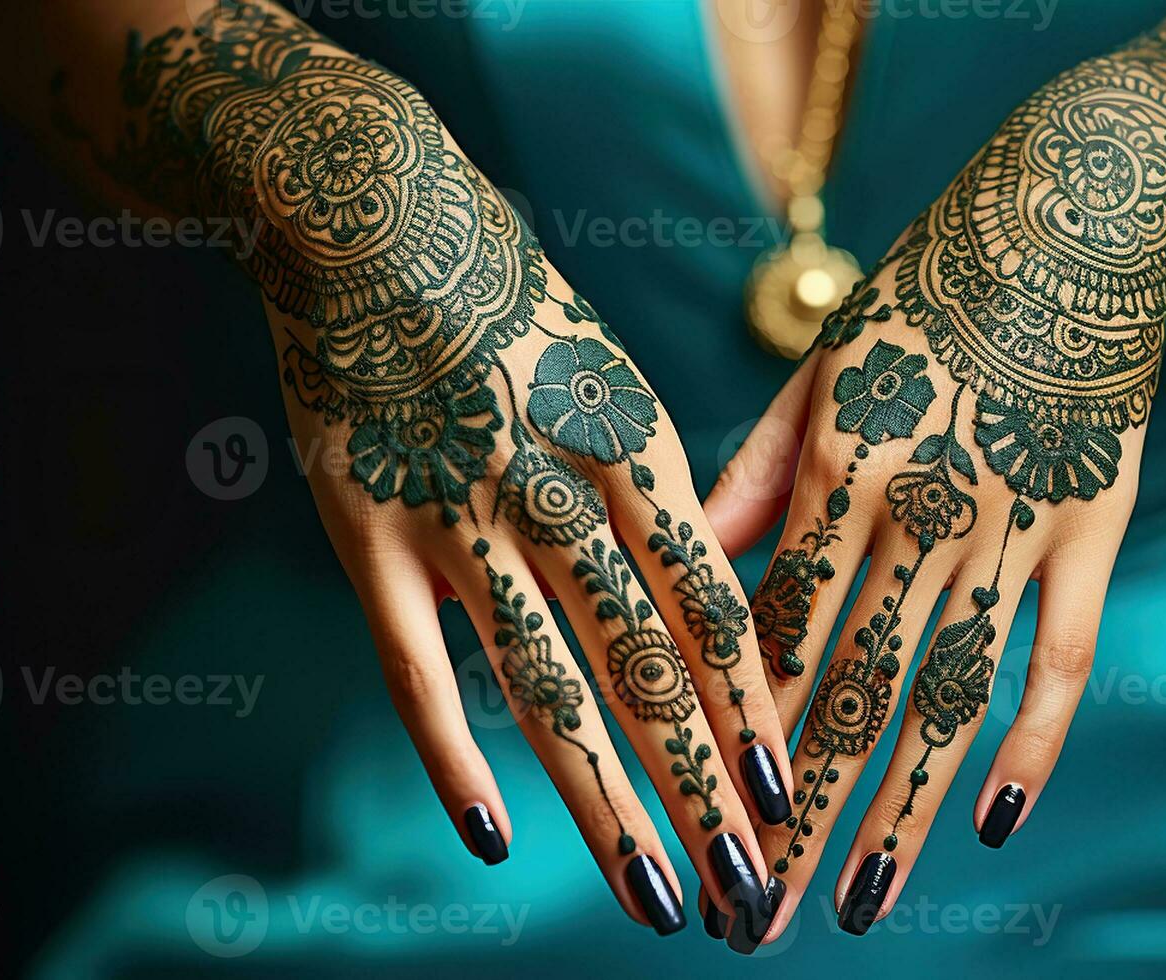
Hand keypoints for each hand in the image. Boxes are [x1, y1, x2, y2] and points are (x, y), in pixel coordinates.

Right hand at [116, 3, 792, 944]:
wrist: (376, 224)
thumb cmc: (519, 311)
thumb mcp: (619, 385)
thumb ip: (665, 494)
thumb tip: (725, 604)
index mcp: (638, 453)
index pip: (714, 607)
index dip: (755, 706)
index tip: (795, 792)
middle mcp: (560, 498)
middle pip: (649, 672)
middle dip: (708, 791)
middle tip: (759, 892)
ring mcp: (461, 523)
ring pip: (548, 692)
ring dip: (612, 808)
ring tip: (662, 899)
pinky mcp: (370, 537)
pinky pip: (416, 667)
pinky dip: (454, 755)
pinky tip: (492, 839)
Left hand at [706, 0, 1165, 941]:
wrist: (1071, 218)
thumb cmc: (925, 294)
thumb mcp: (822, 366)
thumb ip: (759, 470)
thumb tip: (692, 563)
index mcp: (835, 471)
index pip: (768, 638)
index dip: (730, 742)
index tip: (695, 824)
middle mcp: (917, 514)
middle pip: (845, 692)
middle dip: (792, 816)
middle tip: (752, 919)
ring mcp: (1012, 526)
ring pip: (946, 697)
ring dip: (899, 811)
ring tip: (859, 905)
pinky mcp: (1092, 528)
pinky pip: (1064, 653)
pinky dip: (1034, 740)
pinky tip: (995, 822)